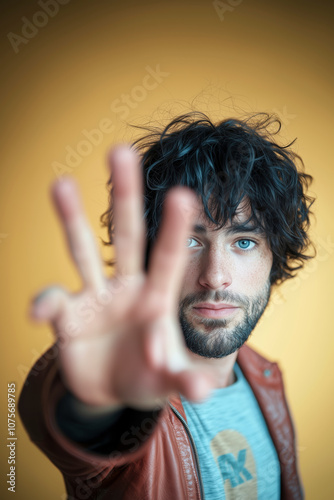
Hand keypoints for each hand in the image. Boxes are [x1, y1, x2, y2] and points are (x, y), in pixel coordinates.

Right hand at [30, 146, 212, 409]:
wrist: (114, 390)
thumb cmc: (148, 375)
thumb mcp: (169, 381)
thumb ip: (184, 382)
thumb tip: (205, 391)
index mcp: (155, 296)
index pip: (166, 256)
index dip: (173, 228)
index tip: (183, 193)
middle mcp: (124, 287)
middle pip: (125, 234)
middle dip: (124, 194)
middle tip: (120, 150)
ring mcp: (93, 297)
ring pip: (80, 250)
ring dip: (70, 218)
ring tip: (61, 183)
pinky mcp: (66, 317)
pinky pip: (52, 302)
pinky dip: (45, 303)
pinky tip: (40, 313)